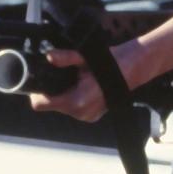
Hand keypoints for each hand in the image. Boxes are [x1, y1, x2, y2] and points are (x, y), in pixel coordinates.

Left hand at [28, 40, 143, 121]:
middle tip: (61, 76)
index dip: (36, 93)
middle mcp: (80, 113)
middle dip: (53, 92)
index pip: (41, 104)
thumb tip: (49, 56)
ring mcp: (87, 116)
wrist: (136, 67)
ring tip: (75, 81)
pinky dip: (75, 100)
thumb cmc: (113, 61)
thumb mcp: (86, 57)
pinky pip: (75, 110)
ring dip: (64, 96)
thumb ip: (66, 58)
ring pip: (63, 108)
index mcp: (76, 101)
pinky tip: (83, 88)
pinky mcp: (93, 116)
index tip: (39, 83)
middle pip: (52, 105)